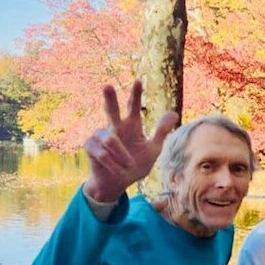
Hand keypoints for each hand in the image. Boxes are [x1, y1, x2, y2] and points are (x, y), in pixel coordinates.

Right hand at [82, 81, 178, 203]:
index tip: (139, 81)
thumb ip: (161, 131)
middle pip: (111, 111)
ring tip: (128, 165)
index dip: (136, 95)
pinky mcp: (90, 147)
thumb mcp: (153, 149)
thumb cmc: (135, 164)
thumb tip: (174, 112)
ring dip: (122, 155)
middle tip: (107, 86)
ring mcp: (100, 136)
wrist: (118, 183)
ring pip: (110, 139)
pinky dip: (114, 164)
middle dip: (110, 99)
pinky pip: (103, 153)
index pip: (133, 107)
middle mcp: (115, 128)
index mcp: (131, 126)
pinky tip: (118, 170)